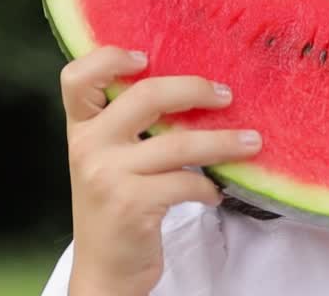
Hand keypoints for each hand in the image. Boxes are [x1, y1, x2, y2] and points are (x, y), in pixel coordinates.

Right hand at [60, 47, 262, 295]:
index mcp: (81, 130)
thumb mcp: (107, 162)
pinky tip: (216, 194)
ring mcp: (109, 175)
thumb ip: (127, 128)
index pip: (76, 78)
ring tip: (252, 142)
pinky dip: (209, 188)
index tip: (145, 56)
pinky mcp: (132, 204)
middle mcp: (89, 147)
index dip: (108, 58)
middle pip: (146, 95)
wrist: (104, 273)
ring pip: (180, 143)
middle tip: (227, 95)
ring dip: (224, 142)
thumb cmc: (115, 208)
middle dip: (195, 89)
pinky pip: (187, 182)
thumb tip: (188, 89)